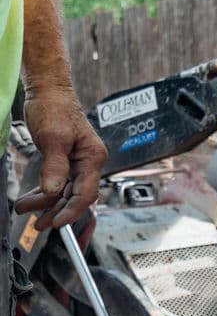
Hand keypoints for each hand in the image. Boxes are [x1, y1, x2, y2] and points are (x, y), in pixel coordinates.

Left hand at [14, 88, 106, 229]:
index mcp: (92, 157)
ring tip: (25, 208)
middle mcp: (88, 162)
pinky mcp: (65, 161)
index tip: (56, 223)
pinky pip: (57, 183)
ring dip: (45, 203)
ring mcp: (77, 162)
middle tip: (38, 224)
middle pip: (75, 196)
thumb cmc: (54, 108)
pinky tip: (31, 198)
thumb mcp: (53, 138)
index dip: (71, 211)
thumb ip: (54, 166)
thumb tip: (53, 191)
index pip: (85, 193)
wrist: (47, 92)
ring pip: (64, 192)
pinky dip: (44, 192)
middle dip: (56, 210)